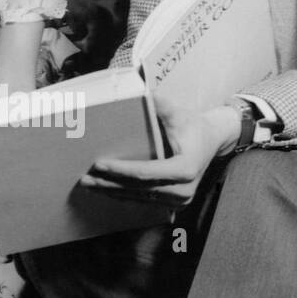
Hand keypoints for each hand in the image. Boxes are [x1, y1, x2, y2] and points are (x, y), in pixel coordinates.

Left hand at [80, 100, 240, 209]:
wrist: (212, 141)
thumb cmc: (193, 125)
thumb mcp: (179, 112)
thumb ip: (161, 105)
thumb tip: (144, 93)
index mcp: (185, 169)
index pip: (145, 173)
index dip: (120, 170)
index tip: (98, 164)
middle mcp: (183, 190)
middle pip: (138, 189)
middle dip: (109, 184)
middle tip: (84, 179)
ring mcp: (178, 201)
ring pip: (139, 199)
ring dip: (112, 192)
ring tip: (88, 185)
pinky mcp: (173, 204)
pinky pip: (143, 201)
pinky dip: (123, 194)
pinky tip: (104, 189)